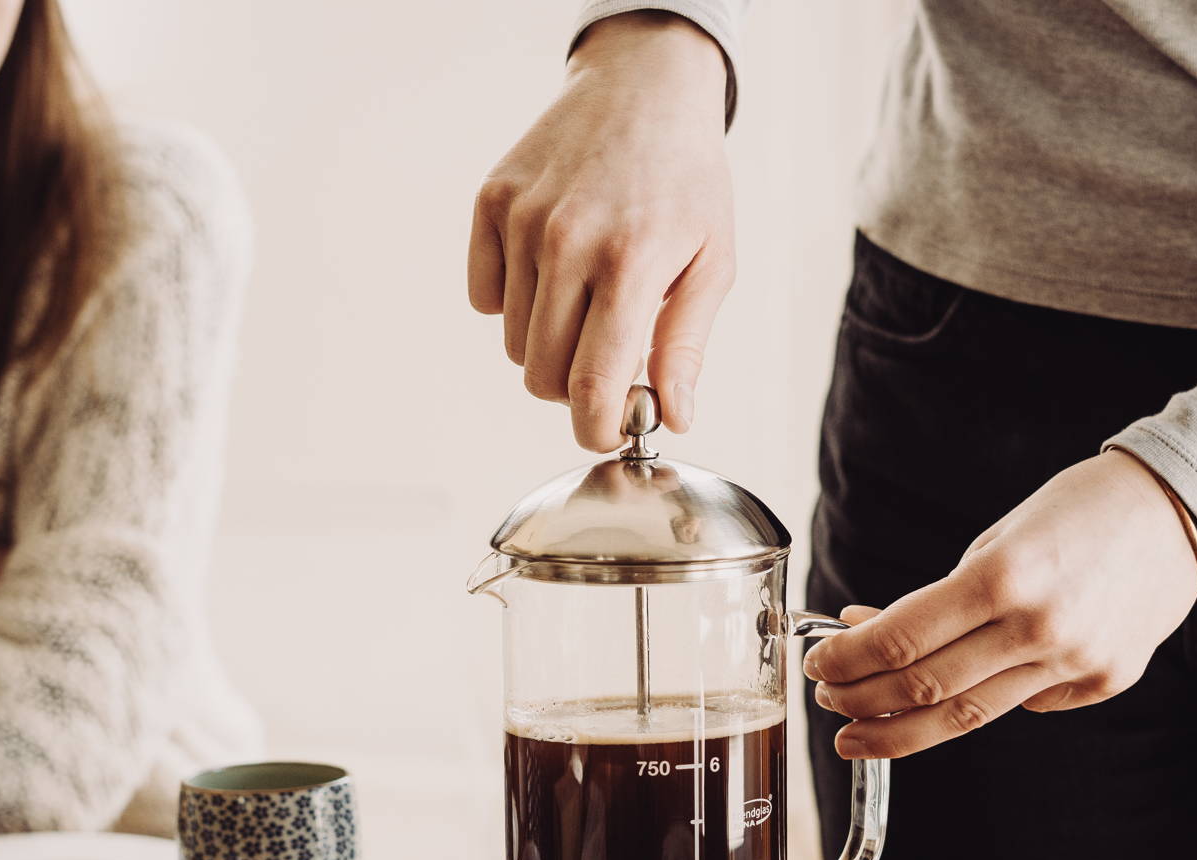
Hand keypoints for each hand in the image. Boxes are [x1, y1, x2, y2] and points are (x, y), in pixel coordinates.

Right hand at [468, 13, 732, 450]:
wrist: (644, 89)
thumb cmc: (686, 182)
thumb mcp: (712, 262)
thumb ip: (686, 346)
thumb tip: (674, 417)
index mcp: (630, 262)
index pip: (592, 383)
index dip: (597, 430)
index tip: (609, 433)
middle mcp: (567, 240)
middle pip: (541, 374)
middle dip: (574, 389)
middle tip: (607, 360)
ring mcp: (522, 219)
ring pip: (513, 341)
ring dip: (548, 342)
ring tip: (587, 302)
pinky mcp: (492, 202)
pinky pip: (484, 296)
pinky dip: (513, 302)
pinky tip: (552, 271)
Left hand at [806, 452, 1196, 758]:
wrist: (1180, 513)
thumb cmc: (1080, 510)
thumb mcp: (995, 539)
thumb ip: (936, 596)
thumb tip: (869, 630)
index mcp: (1003, 577)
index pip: (900, 640)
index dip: (847, 661)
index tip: (819, 665)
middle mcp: (1039, 627)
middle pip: (924, 690)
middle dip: (862, 702)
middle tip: (830, 704)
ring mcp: (1076, 663)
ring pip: (969, 716)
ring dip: (902, 730)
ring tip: (861, 734)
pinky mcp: (1106, 683)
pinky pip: (1027, 707)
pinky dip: (983, 703)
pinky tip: (958, 698)